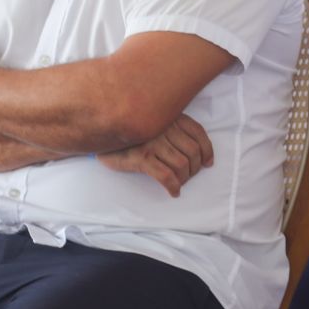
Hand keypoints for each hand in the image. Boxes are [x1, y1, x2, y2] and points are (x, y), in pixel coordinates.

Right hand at [96, 114, 213, 196]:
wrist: (100, 133)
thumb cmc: (130, 131)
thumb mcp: (153, 122)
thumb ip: (172, 127)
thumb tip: (197, 151)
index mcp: (168, 116)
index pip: (198, 132)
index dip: (207, 150)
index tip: (208, 163)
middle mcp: (163, 127)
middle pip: (193, 152)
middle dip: (195, 168)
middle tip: (188, 176)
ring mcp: (152, 142)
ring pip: (182, 165)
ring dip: (184, 178)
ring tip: (179, 183)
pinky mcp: (141, 157)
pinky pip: (166, 176)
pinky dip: (173, 186)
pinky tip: (173, 192)